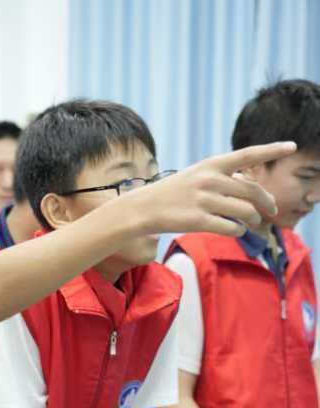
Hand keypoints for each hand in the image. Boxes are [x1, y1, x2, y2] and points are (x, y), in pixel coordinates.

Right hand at [126, 141, 296, 236]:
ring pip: (246, 212)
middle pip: (253, 192)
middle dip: (268, 203)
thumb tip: (254, 192)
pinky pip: (232, 228)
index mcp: (211, 164)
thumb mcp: (199, 176)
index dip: (271, 149)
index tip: (292, 146)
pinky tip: (235, 230)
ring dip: (254, 220)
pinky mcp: (198, 222)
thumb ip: (225, 180)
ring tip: (253, 223)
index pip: (248, 154)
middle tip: (273, 211)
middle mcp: (209, 179)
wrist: (144, 208)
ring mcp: (204, 201)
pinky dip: (238, 231)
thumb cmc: (175, 193)